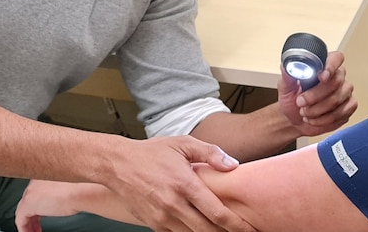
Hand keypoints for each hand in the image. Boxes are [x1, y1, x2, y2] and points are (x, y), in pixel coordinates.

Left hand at [15, 180, 81, 231]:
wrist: (80, 192)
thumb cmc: (80, 190)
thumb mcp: (67, 189)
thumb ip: (57, 193)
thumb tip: (57, 202)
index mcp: (43, 176)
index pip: (34, 194)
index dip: (37, 208)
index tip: (40, 216)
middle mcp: (34, 182)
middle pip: (27, 203)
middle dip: (32, 217)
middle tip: (37, 227)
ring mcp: (30, 192)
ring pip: (23, 211)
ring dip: (29, 224)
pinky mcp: (28, 203)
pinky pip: (20, 220)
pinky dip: (24, 229)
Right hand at [112, 136, 257, 231]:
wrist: (117, 164)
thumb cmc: (152, 153)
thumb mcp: (183, 143)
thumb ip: (210, 152)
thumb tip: (233, 165)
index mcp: (184, 184)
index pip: (217, 212)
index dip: (236, 225)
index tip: (250, 229)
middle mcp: (173, 204)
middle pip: (207, 230)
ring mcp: (162, 217)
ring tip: (222, 230)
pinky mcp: (153, 224)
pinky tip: (199, 226)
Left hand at [277, 50, 357, 136]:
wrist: (294, 120)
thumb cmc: (292, 101)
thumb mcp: (285, 87)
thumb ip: (288, 75)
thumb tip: (287, 66)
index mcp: (324, 65)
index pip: (336, 58)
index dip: (330, 67)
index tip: (321, 77)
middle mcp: (338, 77)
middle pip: (335, 82)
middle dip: (315, 96)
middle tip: (301, 102)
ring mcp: (345, 92)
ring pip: (336, 100)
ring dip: (317, 110)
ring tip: (305, 112)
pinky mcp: (349, 107)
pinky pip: (341, 113)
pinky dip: (324, 119)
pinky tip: (315, 119)